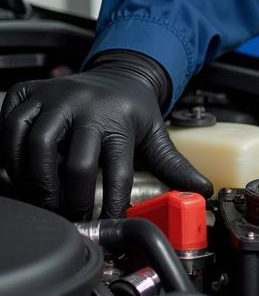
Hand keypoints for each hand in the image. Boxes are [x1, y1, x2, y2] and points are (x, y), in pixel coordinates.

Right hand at [1, 50, 212, 218]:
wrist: (120, 71)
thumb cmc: (133, 109)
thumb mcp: (156, 134)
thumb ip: (175, 165)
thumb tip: (203, 190)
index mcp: (120, 119)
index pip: (116, 172)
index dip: (111, 205)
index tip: (107, 224)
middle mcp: (87, 105)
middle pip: (74, 163)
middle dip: (71, 198)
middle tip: (70, 213)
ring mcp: (55, 96)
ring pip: (35, 145)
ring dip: (35, 179)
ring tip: (44, 196)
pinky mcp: (29, 92)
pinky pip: (8, 124)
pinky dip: (8, 151)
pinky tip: (21, 168)